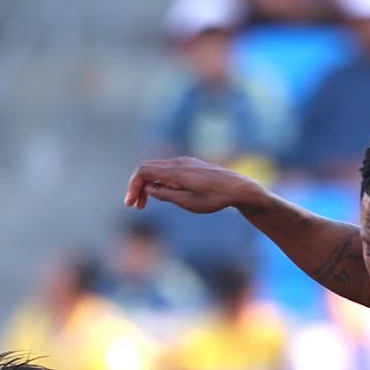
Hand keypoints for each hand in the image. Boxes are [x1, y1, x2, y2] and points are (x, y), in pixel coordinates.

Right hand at [124, 157, 259, 215]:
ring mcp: (184, 162)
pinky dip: (157, 181)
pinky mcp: (189, 166)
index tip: (131, 205)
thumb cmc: (215, 198)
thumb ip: (166, 194)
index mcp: (176, 171)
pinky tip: (161, 195)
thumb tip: (148, 188)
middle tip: (136, 206)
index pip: (143, 171)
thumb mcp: (188, 202)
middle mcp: (178, 162)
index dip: (133, 187)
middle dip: (137, 187)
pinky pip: (166, 170)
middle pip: (147, 168)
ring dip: (147, 185)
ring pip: (156, 169)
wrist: (238, 188)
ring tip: (145, 204)